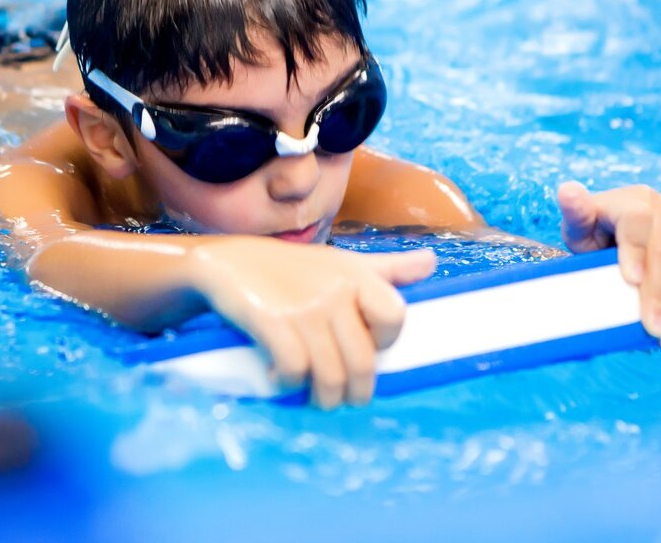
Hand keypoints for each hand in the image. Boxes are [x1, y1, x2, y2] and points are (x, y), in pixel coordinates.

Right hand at [186, 236, 435, 408]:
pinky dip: (287, 384)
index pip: (394, 317)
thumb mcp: (341, 263)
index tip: (366, 350)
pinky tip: (279, 381)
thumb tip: (432, 263)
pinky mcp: (272, 321)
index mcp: (357, 276)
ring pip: (330, 375)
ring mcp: (304, 307)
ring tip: (315, 399)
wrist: (228, 262)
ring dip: (324, 399)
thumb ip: (387, 268)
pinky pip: (294, 370)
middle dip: (355, 392)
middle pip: (362, 361)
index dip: (384, 343)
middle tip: (342, 399)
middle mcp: (335, 291)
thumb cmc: (291, 268)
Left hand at [557, 181, 660, 352]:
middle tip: (653, 329)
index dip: (636, 252)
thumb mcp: (578, 224)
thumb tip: (566, 190)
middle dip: (658, 294)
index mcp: (632, 199)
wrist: (618, 227)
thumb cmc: (594, 230)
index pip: (638, 224)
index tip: (631, 281)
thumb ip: (574, 213)